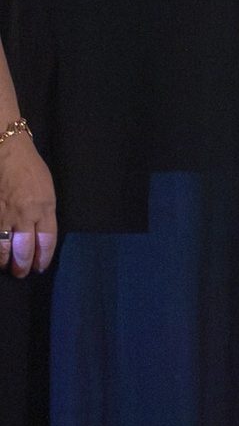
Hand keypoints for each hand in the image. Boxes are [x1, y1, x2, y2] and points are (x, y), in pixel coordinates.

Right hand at [0, 130, 56, 277]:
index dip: (43, 258)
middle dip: (23, 265)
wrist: (6, 152)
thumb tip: (40, 235)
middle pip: (24, 250)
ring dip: (5, 262)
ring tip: (6, 267)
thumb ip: (44, 213)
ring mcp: (3, 216)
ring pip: (2, 249)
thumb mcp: (47, 190)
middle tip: (22, 273)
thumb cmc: (29, 169)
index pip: (46, 241)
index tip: (40, 266)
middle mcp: (24, 215)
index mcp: (44, 208)